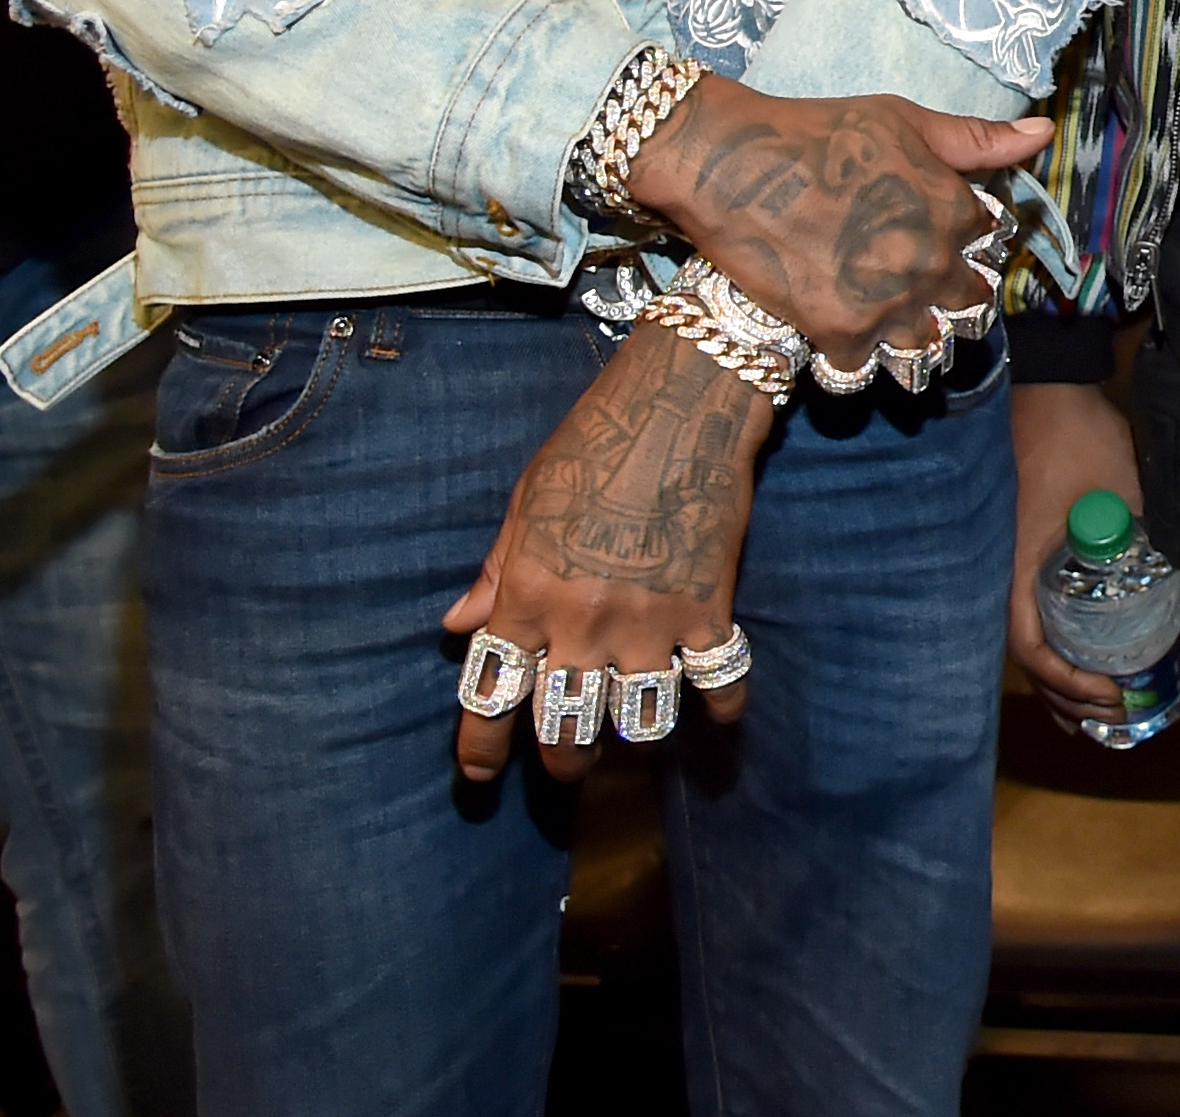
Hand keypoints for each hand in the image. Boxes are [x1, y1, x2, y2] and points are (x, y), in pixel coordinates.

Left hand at [444, 327, 768, 785]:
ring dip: (633, 741)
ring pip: (640, 721)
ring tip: (632, 737)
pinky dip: (720, 707)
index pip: (489, 694)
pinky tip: (714, 712)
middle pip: (565, 727)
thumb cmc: (593, 444)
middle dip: (562, 761)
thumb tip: (459, 624)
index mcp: (527, 595)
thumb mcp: (526, 503)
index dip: (479, 749)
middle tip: (568, 763)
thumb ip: (495, 571)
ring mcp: (651, 620)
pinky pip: (719, 683)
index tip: (477, 775)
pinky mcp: (710, 608)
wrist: (681, 403)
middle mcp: (583, 621)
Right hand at [626, 84, 1051, 368]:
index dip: (969, 244)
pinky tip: (838, 335)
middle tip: (912, 285)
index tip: (946, 241)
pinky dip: (854, 360)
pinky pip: (865, 369)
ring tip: (886, 323)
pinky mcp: (840, 335)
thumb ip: (975, 140)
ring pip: (925, 347)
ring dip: (912, 339)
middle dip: (949, 298)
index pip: (991, 246)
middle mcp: (933, 266)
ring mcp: (888, 306)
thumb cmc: (819, 133)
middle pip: (967, 305)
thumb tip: (1043, 135)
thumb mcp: (904, 121)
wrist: (733, 166)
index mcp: (956, 213)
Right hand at [1007, 376, 1138, 738]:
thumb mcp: (1119, 490)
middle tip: (1113, 715)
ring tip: (1095, 710)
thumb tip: (1177, 579)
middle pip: (1026, 658)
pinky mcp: (1017, 552)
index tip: (1111, 692)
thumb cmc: (1078, 437)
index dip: (1068, 681)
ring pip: (1025, 639)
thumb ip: (1138, 534)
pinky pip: (1027, 613)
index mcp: (1019, 566)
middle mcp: (1004, 574)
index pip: (1031, 647)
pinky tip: (1075, 659)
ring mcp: (1007, 564)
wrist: (1047, 386)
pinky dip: (1050, 646)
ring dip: (1056, 680)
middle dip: (1066, 696)